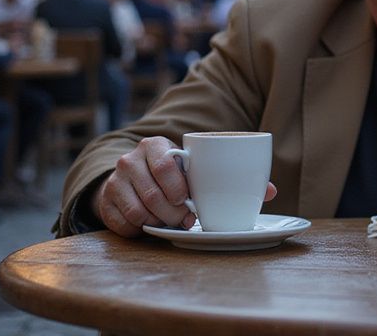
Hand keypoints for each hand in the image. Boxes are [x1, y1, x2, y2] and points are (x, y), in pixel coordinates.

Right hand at [92, 136, 276, 236]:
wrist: (132, 178)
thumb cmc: (175, 175)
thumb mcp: (196, 170)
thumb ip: (231, 177)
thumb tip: (270, 191)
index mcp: (155, 146)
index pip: (166, 164)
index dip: (180, 189)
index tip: (190, 203)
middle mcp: (130, 160)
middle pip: (154, 195)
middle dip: (175, 215)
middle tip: (187, 221)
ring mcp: (115, 181)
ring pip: (139, 211)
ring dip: (159, 223)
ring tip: (171, 223)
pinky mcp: (105, 202)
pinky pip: (123, 223)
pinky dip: (140, 230)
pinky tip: (150, 226)